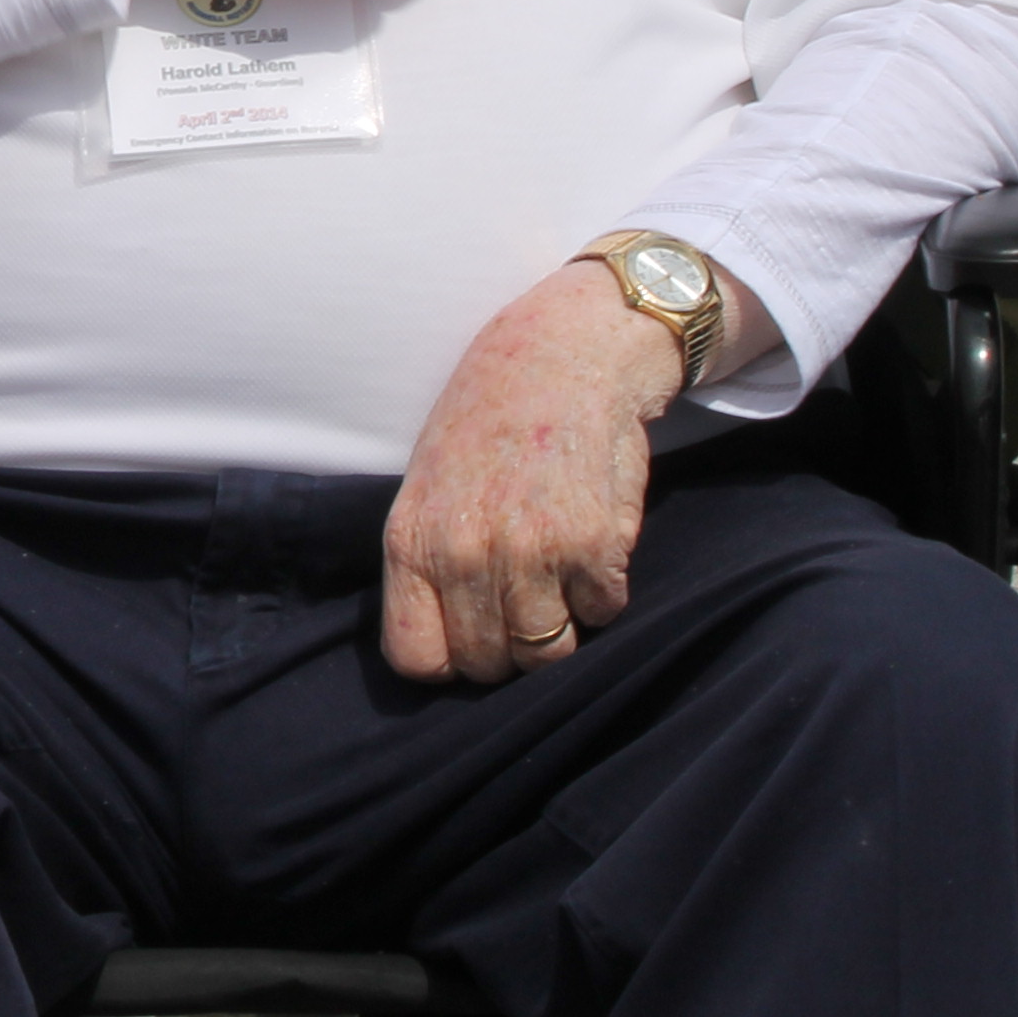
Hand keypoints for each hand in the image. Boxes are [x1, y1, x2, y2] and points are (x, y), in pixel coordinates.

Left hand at [378, 261, 683, 684]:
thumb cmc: (491, 414)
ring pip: (548, 652)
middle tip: (523, 594)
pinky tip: (592, 542)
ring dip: (560, 624)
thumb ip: (428, 557)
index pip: (415, 658)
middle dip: (508, 643)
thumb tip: (441, 640)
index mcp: (413, 541)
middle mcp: (465, 555)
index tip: (468, 637)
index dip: (447, 660)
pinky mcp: (595, 547)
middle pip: (488, 665)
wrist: (567, 352)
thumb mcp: (427, 481)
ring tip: (557, 572)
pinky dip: (604, 591)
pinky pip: (603, 613)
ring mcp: (531, 555)